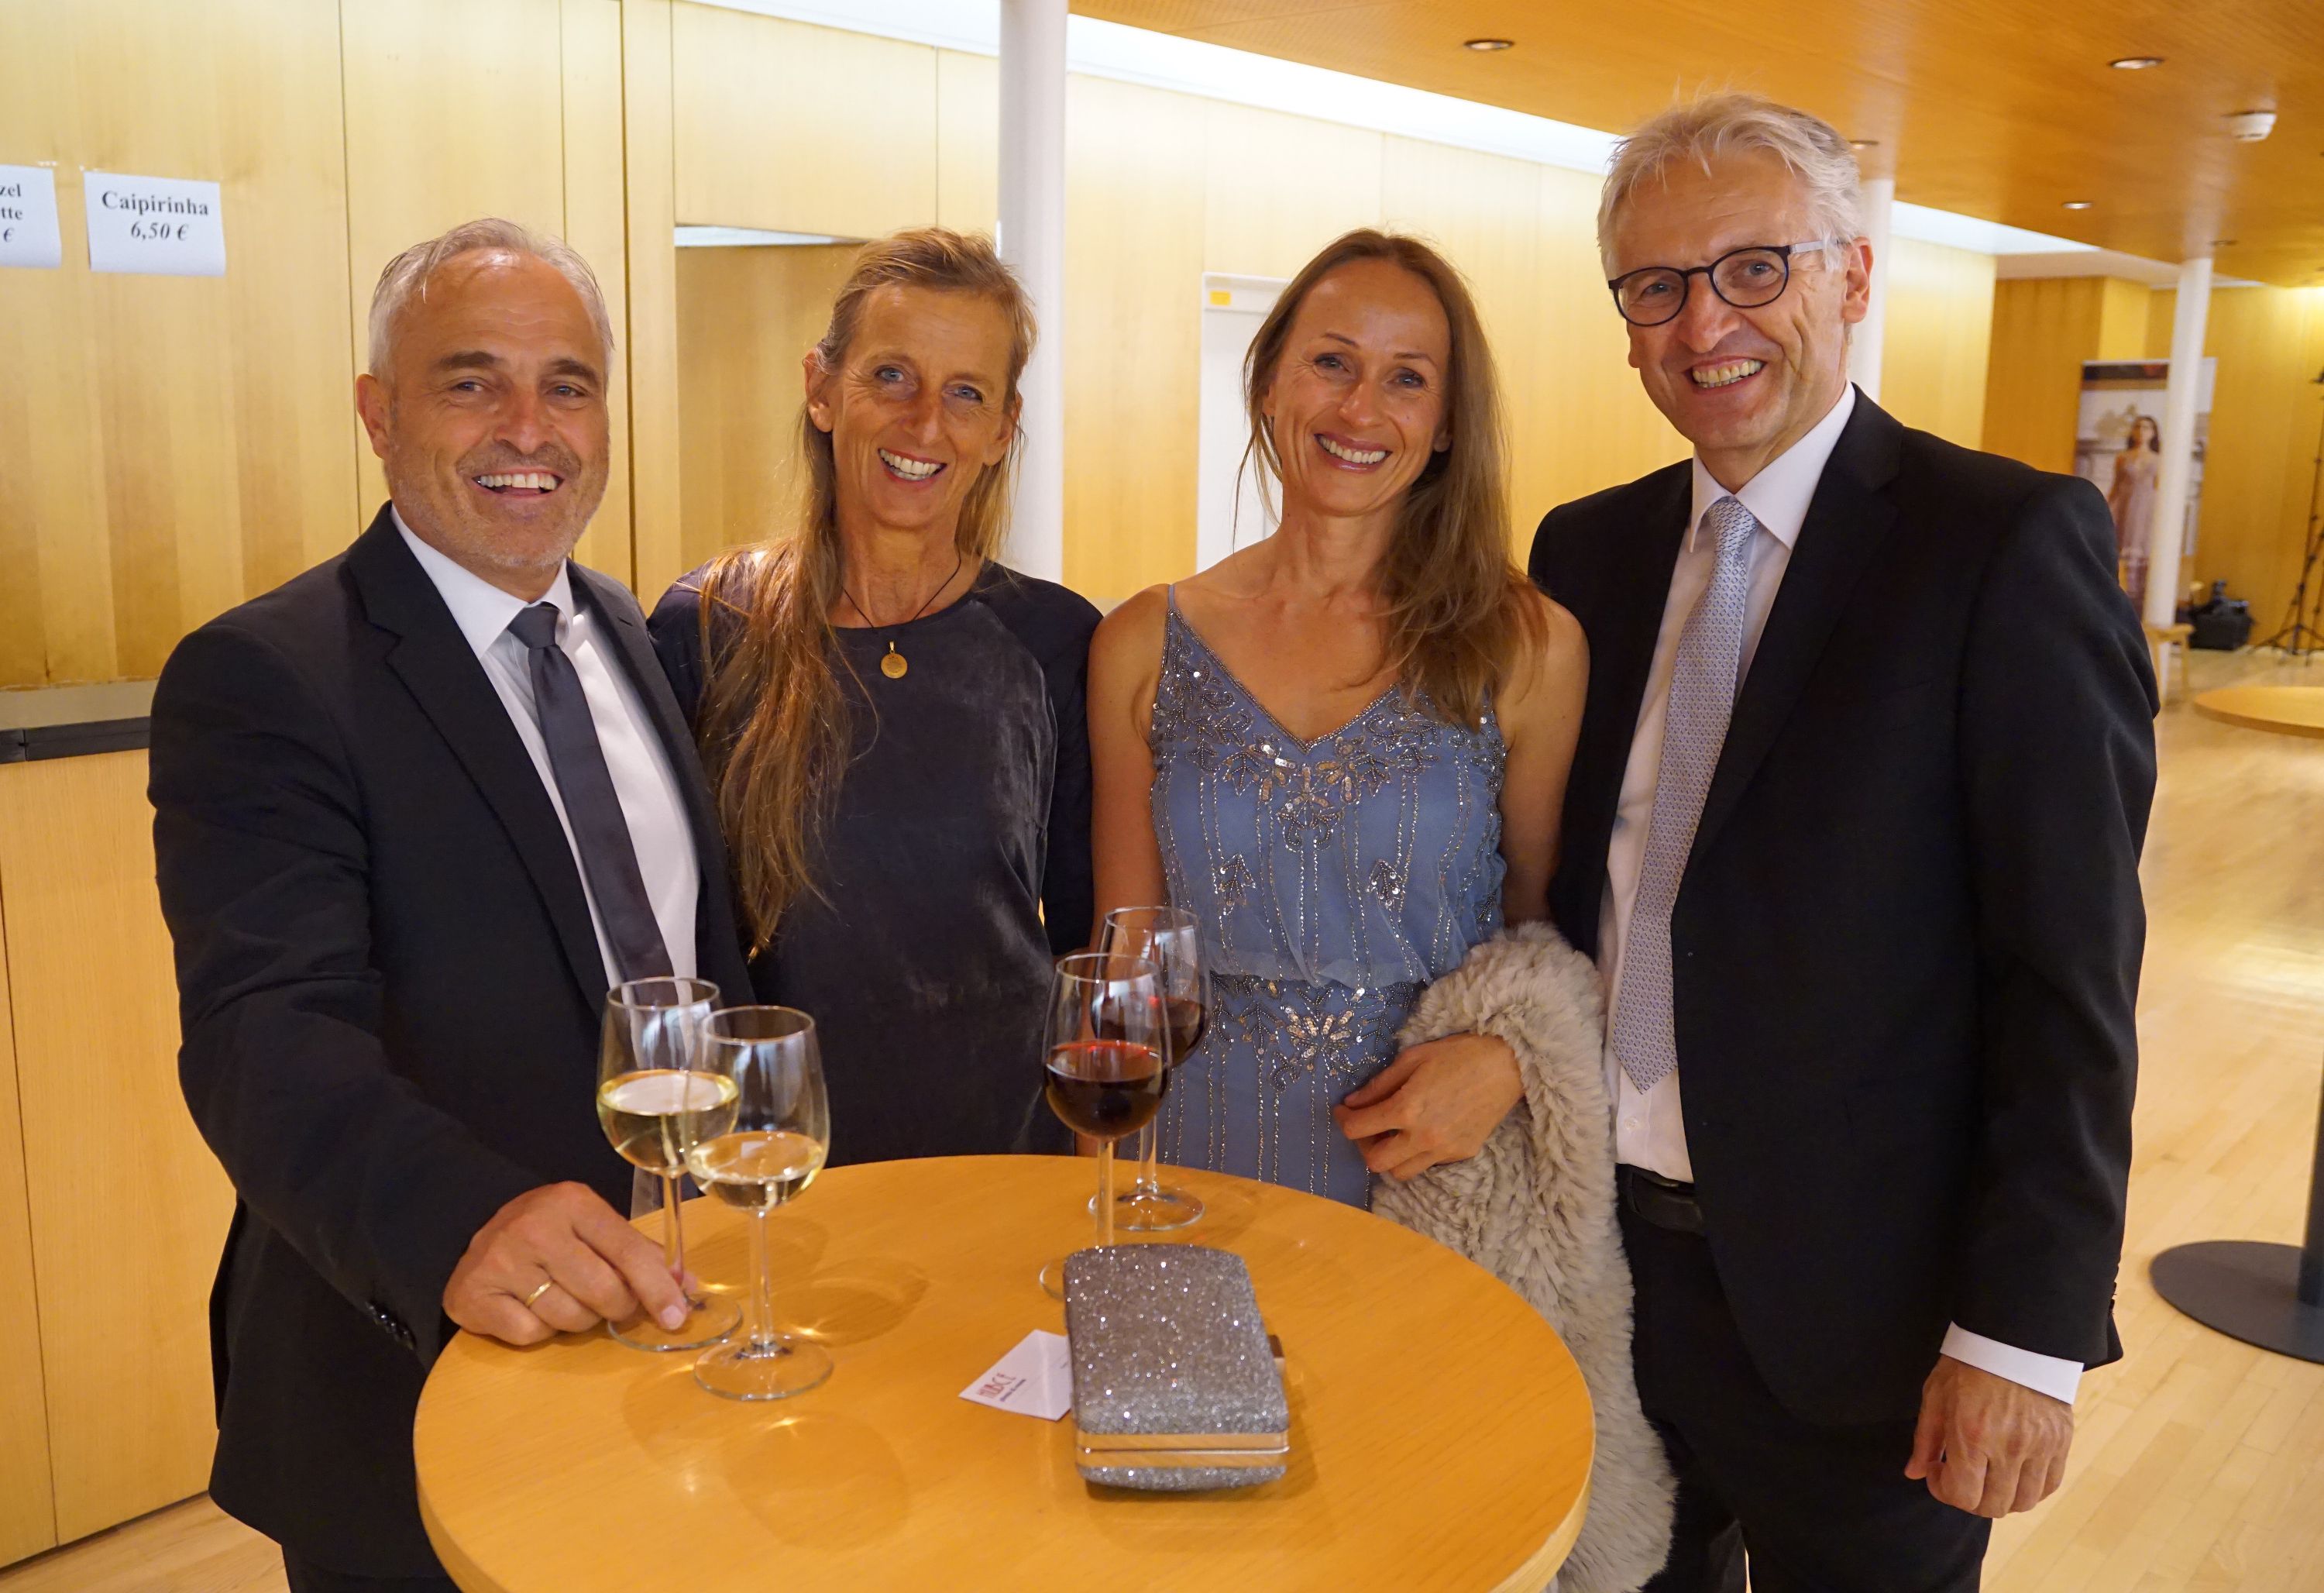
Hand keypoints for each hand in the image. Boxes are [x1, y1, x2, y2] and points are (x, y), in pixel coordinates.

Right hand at [443, 1182, 688, 1346]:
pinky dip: (540, 1331)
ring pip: (570, 1318)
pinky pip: (532, 1335)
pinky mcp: (474, 1296)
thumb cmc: (548, 1234)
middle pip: (603, 1292)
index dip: (657, 1289)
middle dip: (617, 1308)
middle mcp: (536, 1228)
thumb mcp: (592, 1227)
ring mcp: (502, 1261)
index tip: (676, 1316)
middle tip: (611, 1304)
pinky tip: (531, 1308)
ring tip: (565, 1298)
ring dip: (579, 1320)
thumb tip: (687, 1285)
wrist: (475, 1238)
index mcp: (573, 1203)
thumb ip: (639, 1254)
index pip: (628, 1253)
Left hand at [1332, 1033, 1523, 1180]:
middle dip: (1363, 1146)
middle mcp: (1422, 1137)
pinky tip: (1421, 1132)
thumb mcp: (1412, 1058)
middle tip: (1367, 1126)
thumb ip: (1379, 1085)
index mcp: (1406, 1109)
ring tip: (1392, 1134)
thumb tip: (1352, 1103)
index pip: (1358, 1129)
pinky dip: (1416, 1153)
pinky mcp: (1462, 1154)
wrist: (1507, 1065)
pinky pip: (1428, 1164)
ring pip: (1401, 1173)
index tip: (1343, 1111)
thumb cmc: (1458, 1054)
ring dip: (1389, 1157)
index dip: (1343, 1120)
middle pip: (1376, 1163)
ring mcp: (1444, 1150)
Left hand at [1905, 1354, 2074, 1516]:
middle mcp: (2009, 1447)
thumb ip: (1925, 1439)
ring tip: (1988, 1475)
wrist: (2014, 1336)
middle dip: (1970, 1498)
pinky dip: (2030, 1489)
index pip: (1962, 1496)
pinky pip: (2049, 1485)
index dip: (1943, 1492)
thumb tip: (1914, 1473)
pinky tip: (2014, 1472)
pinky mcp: (2061, 1442)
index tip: (1938, 1472)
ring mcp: (2040, 1447)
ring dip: (2001, 1498)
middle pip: (1993, 1506)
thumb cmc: (1968, 1363)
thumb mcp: (1936, 1395)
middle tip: (1960, 1476)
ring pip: (2024, 1502)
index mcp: (1972, 1435)